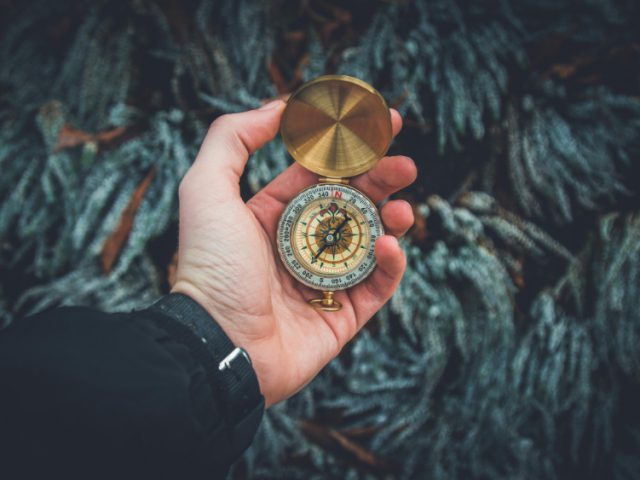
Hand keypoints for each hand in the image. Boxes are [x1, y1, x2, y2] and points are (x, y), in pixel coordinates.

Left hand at [172, 100, 415, 406]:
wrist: (218, 346)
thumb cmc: (211, 267)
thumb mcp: (206, 189)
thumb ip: (233, 140)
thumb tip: (278, 107)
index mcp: (272, 215)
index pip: (319, 175)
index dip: (349, 151)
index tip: (379, 126)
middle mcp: (299, 245)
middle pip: (352, 204)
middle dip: (381, 181)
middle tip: (406, 165)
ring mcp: (323, 281)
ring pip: (370, 243)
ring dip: (392, 221)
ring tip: (402, 209)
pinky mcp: (342, 316)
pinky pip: (376, 286)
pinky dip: (390, 265)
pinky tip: (389, 247)